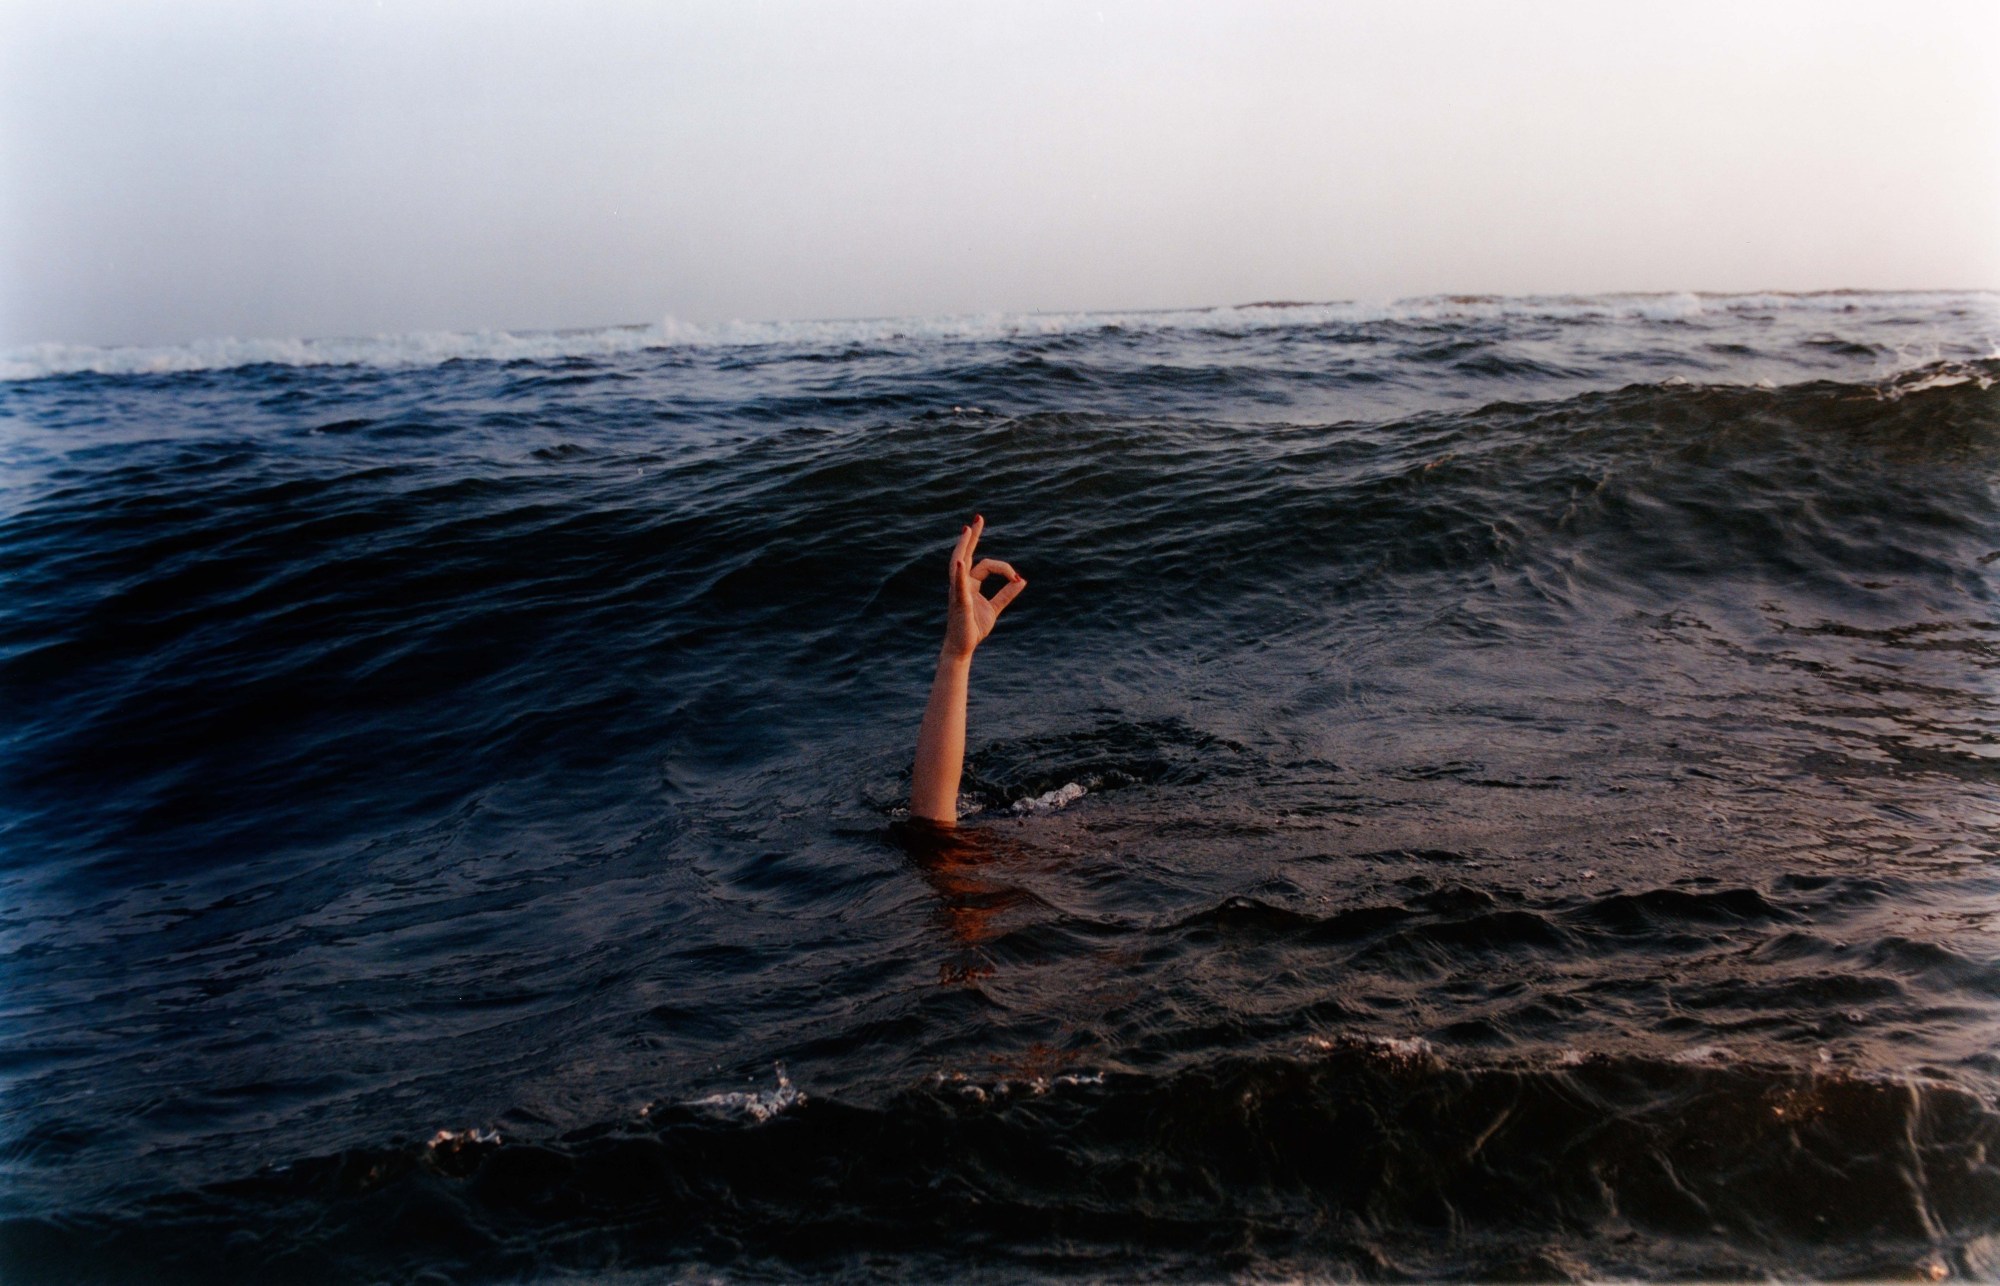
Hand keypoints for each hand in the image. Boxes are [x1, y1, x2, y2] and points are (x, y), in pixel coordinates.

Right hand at [943, 514, 1025, 660]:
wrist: (963, 647)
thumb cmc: (974, 627)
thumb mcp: (994, 609)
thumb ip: (1006, 594)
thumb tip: (1022, 580)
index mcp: (969, 584)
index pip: (985, 565)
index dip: (1004, 568)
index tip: (1017, 578)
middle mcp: (961, 583)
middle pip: (965, 554)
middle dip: (971, 536)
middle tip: (977, 518)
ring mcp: (957, 591)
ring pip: (959, 564)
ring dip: (963, 546)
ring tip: (967, 530)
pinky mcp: (959, 601)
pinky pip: (958, 585)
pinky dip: (960, 573)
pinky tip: (961, 561)